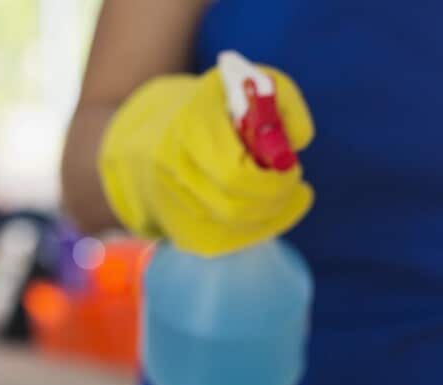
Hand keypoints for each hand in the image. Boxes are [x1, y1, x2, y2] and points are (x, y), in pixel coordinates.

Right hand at [97, 65, 313, 255]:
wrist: (143, 142)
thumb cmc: (209, 110)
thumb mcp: (242, 85)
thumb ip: (279, 98)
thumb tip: (299, 140)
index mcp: (185, 126)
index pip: (233, 172)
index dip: (271, 177)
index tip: (293, 166)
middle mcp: (170, 167)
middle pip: (236, 205)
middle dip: (275, 197)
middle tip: (293, 184)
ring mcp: (171, 204)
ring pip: (235, 228)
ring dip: (272, 214)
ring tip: (285, 195)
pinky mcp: (180, 232)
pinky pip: (229, 241)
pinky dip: (260, 229)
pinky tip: (271, 212)